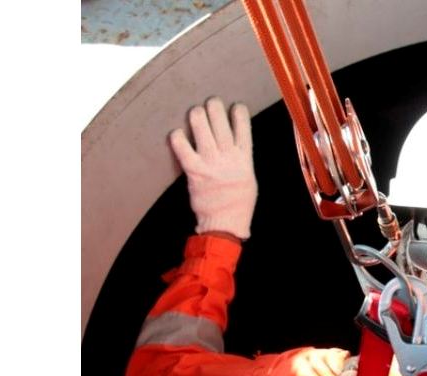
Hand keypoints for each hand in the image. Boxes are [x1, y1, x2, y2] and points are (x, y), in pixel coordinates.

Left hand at [169, 97, 256, 238]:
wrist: (224, 223)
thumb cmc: (239, 202)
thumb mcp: (249, 178)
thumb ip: (242, 159)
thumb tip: (235, 142)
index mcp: (245, 159)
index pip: (244, 128)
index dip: (239, 113)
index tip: (235, 105)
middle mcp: (228, 158)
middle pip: (221, 124)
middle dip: (215, 108)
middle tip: (211, 101)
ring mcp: (210, 164)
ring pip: (203, 131)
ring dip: (197, 117)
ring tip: (195, 111)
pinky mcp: (194, 172)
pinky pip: (184, 150)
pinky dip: (178, 139)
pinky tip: (176, 132)